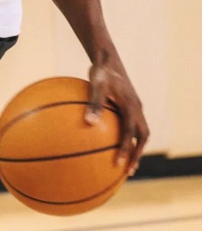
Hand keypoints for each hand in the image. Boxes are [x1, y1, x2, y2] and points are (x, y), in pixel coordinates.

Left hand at [86, 59, 149, 176]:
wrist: (108, 59)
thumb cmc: (101, 71)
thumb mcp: (96, 84)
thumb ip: (94, 103)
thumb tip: (89, 123)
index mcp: (131, 106)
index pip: (130, 133)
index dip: (125, 150)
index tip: (119, 165)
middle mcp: (137, 109)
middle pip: (142, 137)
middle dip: (136, 154)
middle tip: (128, 171)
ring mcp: (135, 108)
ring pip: (140, 133)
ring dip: (135, 148)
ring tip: (126, 165)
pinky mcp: (129, 107)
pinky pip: (132, 126)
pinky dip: (128, 139)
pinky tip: (112, 145)